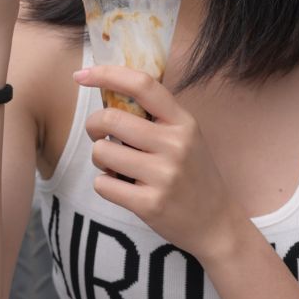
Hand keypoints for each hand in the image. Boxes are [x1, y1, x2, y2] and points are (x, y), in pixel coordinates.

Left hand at [78, 63, 241, 262]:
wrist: (216, 224)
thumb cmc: (194, 176)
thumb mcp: (187, 137)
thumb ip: (156, 117)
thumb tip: (109, 94)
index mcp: (183, 123)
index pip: (142, 85)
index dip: (107, 74)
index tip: (81, 76)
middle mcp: (175, 145)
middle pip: (110, 119)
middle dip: (94, 126)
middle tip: (99, 136)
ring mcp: (163, 176)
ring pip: (102, 152)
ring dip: (99, 159)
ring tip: (115, 167)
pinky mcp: (150, 204)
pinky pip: (103, 185)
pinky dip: (104, 184)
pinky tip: (121, 188)